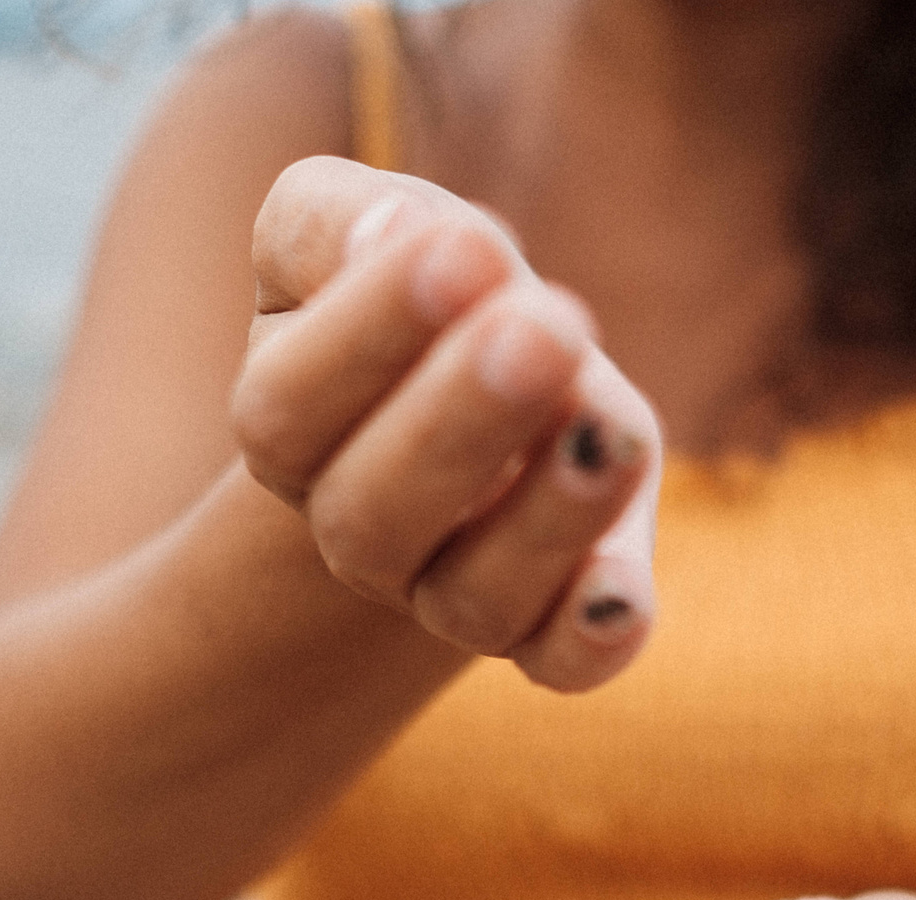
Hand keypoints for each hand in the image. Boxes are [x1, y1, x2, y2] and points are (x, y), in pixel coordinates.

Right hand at [236, 156, 663, 692]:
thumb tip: (395, 236)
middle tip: (546, 327)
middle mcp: (359, 532)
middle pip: (374, 512)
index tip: (462, 246)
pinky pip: (561, 663)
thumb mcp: (356, 225)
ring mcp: (451, 594)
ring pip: (474, 597)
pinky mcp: (551, 630)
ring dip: (546, 519)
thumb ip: (338, 220)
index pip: (295, 403)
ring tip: (611, 427)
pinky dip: (591, 638)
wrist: (500, 379)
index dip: (373, 330)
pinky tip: (624, 591)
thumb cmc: (426, 290)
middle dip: (462, 420)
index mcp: (292, 431)